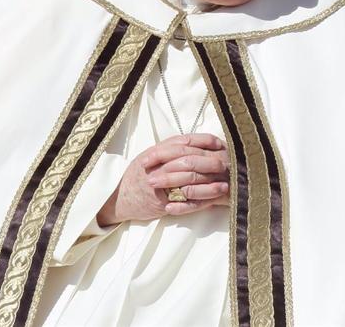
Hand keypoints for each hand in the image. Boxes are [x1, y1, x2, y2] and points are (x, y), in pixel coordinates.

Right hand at [97, 134, 229, 224]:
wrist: (119, 199)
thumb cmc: (136, 176)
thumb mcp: (149, 155)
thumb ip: (168, 148)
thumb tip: (193, 141)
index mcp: (155, 151)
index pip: (183, 141)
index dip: (203, 140)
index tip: (219, 143)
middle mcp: (157, 166)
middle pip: (188, 160)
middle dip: (209, 161)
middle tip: (226, 163)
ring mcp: (158, 185)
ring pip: (188, 181)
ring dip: (209, 183)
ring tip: (225, 184)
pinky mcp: (161, 203)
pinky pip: (184, 202)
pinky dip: (200, 201)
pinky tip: (213, 201)